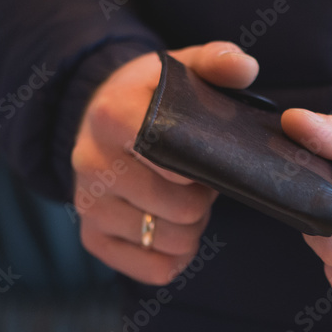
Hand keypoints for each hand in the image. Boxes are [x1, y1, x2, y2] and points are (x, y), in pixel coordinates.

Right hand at [72, 42, 258, 284]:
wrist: (103, 113)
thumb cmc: (156, 95)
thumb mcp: (184, 67)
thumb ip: (219, 61)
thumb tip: (244, 68)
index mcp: (113, 114)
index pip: (167, 155)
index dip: (197, 165)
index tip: (202, 157)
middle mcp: (90, 161)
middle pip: (179, 208)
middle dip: (201, 198)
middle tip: (199, 180)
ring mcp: (87, 203)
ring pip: (169, 241)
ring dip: (190, 227)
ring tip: (184, 199)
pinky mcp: (91, 237)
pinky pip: (154, 270)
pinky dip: (175, 255)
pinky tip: (170, 226)